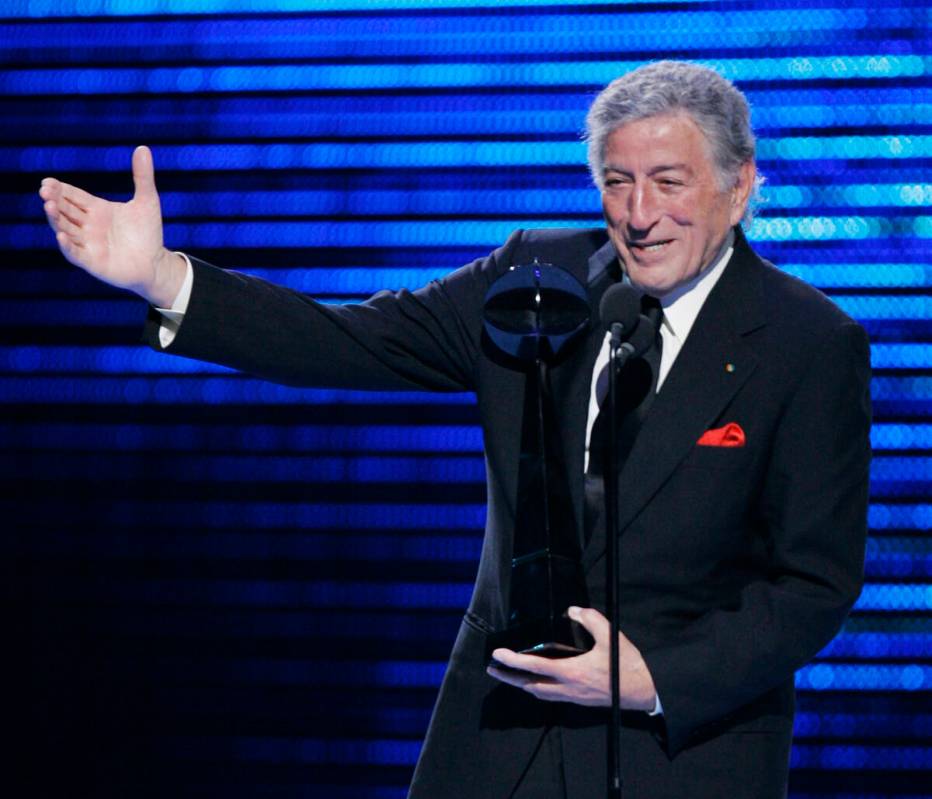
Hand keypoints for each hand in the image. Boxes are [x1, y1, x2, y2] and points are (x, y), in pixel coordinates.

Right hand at [39, 145, 185, 307]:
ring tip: (49, 206)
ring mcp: (88, 244)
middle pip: (65, 210)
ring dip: (56, 219)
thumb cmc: (148, 233)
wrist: (155, 263)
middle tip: (45, 191)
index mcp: (96, 209)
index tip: (48, 182)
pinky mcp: (92, 261)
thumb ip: (143, 177)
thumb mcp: (147, 201)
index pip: (72, 196)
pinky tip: (61, 235)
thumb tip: (143, 148)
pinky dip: (67, 245)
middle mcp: (88, 226)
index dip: (60, 189)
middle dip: (54, 200)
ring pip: (66, 229)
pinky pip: (75, 253)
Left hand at [487, 606, 656, 710]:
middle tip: (492, 668)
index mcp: (572, 672)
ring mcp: (572, 696)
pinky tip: (535, 682)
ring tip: (508, 675)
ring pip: (539, 693)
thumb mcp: (610, 637)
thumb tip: (572, 611)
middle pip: (530, 685)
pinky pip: (550, 696)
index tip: (497, 654)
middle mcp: (567, 688)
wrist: (643, 692)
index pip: (535, 666)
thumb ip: (590, 619)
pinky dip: (536, 688)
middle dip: (509, 677)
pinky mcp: (578, 700)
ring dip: (521, 684)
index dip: (514, 660)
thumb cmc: (626, 666)